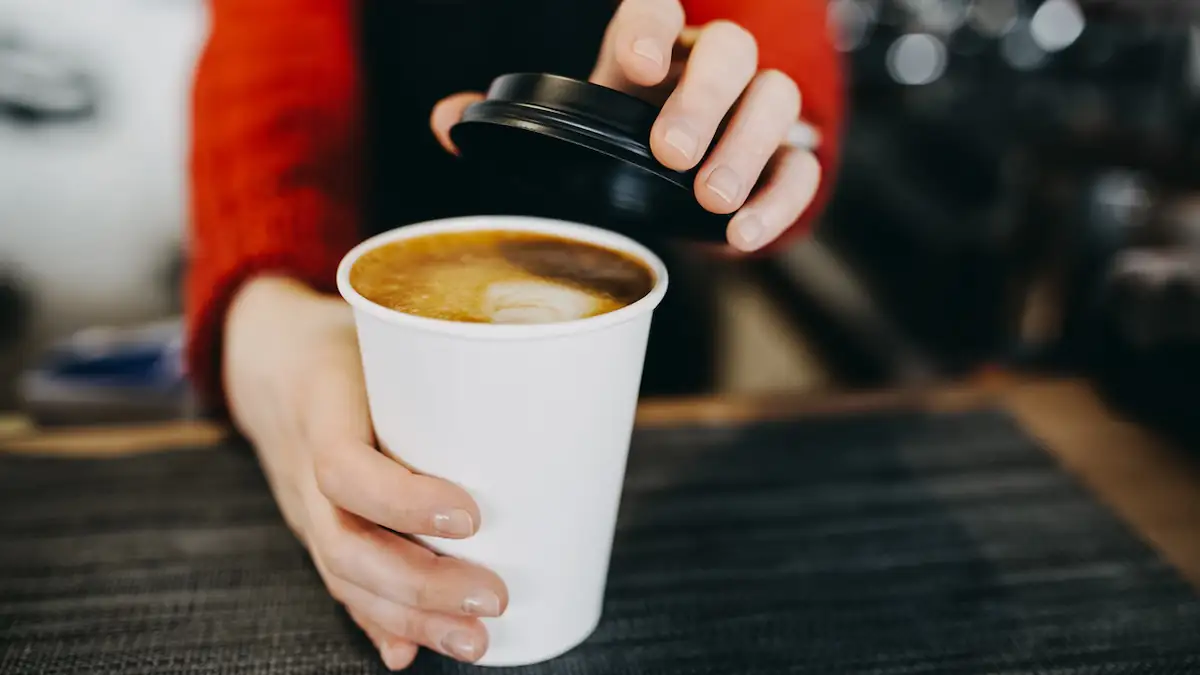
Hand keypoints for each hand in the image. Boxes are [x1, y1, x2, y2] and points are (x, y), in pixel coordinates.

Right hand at [223, 277, 507, 669]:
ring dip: (410, 618)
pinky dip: (377, 622)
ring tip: (474, 642)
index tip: (471, 515)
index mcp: (320, 405)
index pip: (343, 467)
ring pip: (343, 576)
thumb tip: (538, 382)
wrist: (266, 358)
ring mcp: (304, 505)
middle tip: (493, 597)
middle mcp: (301, 466)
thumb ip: (443, 356)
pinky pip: (340, 583)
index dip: (403, 500)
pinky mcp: (317, 527)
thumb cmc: (346, 340)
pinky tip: (410, 654)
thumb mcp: (383, 330)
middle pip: (345, 544)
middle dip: (421, 585)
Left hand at [429, 0, 821, 252]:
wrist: (677, 185)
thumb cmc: (620, 145)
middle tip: (670, 152)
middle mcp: (709, 68)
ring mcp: (754, 110)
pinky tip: (743, 233)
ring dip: (747, 146)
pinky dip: (780, 199)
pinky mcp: (784, 160)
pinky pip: (803, 167)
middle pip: (731, 50)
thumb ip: (513, 124)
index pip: (656, 8)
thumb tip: (447, 122)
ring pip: (778, 99)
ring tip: (711, 198)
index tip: (633, 65)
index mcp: (651, 50)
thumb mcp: (569, 130)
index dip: (649, 25)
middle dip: (704, 98)